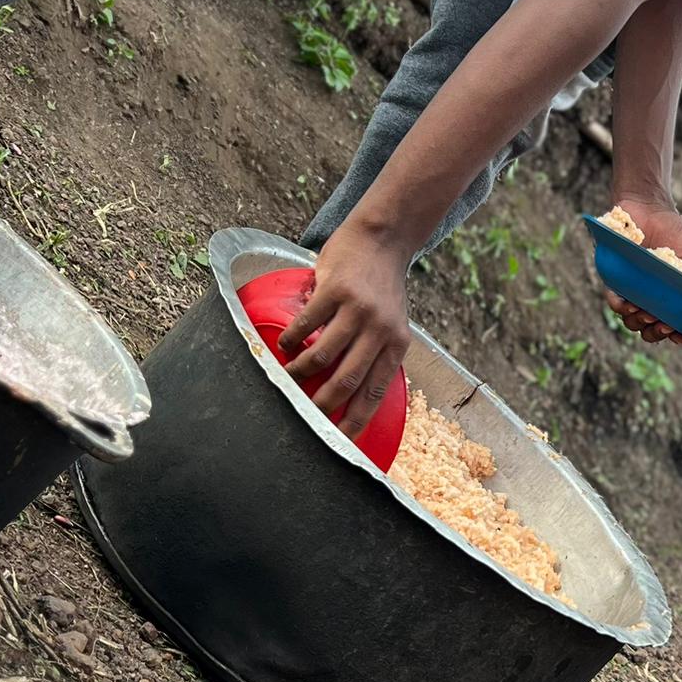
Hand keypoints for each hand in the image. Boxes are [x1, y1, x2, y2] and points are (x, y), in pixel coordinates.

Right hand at [276, 219, 410, 439]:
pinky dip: (292, 339)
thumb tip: (351, 392)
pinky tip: (285, 345)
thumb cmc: (383, 286)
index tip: (341, 442)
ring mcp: (358, 309)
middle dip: (323, 405)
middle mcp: (380, 329)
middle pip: (347, 380)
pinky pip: (306, 324)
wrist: (382, 238)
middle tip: (305, 415)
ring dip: (300, 371)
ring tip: (287, 377)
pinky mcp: (335, 290)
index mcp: (397, 343)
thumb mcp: (392, 322)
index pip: (375, 391)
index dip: (357, 420)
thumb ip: (376, 351)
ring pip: (323, 355)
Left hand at [604, 195, 681, 346]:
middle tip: (664, 324)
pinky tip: (628, 304)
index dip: (674, 335)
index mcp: (668, 297)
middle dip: (656, 332)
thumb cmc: (673, 232)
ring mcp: (630, 289)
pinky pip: (613, 300)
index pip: (670, 325)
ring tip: (647, 313)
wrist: (648, 206)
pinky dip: (620, 306)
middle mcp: (648, 297)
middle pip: (648, 328)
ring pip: (630, 320)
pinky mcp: (613, 278)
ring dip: (638, 322)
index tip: (680, 336)